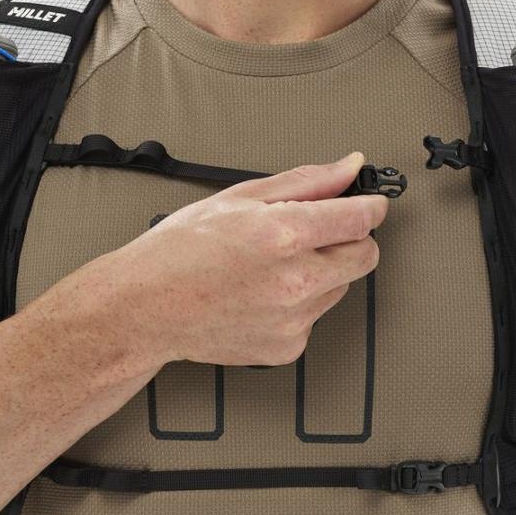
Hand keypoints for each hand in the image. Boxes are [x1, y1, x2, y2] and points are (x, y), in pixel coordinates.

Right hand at [104, 151, 389, 366]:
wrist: (144, 308)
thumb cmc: (179, 251)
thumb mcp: (240, 197)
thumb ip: (306, 182)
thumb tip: (349, 167)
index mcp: (284, 235)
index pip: (360, 219)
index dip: (371, 206)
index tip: (371, 203)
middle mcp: (295, 282)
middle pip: (365, 257)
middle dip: (351, 240)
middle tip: (316, 232)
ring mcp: (294, 319)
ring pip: (340, 288)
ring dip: (323, 272)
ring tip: (272, 266)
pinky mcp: (288, 347)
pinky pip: (315, 317)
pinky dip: (300, 304)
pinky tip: (262, 294)